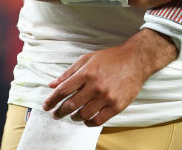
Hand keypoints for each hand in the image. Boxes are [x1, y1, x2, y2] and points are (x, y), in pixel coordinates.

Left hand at [43, 30, 175, 125]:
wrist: (135, 60)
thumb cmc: (110, 58)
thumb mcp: (87, 59)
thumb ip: (69, 73)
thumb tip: (52, 84)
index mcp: (86, 73)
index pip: (63, 91)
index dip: (52, 100)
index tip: (46, 106)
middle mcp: (95, 86)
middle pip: (71, 105)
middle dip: (59, 112)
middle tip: (56, 115)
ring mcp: (106, 97)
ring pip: (83, 115)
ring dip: (74, 117)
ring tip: (73, 115)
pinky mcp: (116, 106)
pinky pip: (98, 120)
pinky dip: (89, 122)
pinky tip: (86, 119)